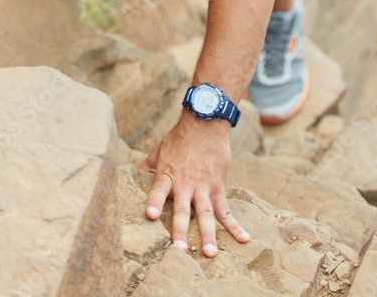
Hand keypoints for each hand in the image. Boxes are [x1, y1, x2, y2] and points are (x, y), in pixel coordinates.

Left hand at [138, 112, 248, 256]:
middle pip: (182, 209)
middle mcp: (185, 183)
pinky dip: (234, 226)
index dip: (155, 202)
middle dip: (181, 230)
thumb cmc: (179, 138)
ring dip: (207, 234)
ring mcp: (203, 186)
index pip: (159, 190)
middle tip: (179, 249)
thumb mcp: (160, 150)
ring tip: (209, 254)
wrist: (205, 122)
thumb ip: (147, 167)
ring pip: (205, 213)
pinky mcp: (217, 186)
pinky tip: (243, 239)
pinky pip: (226, 209)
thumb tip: (133, 176)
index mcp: (168, 174)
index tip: (151, 215)